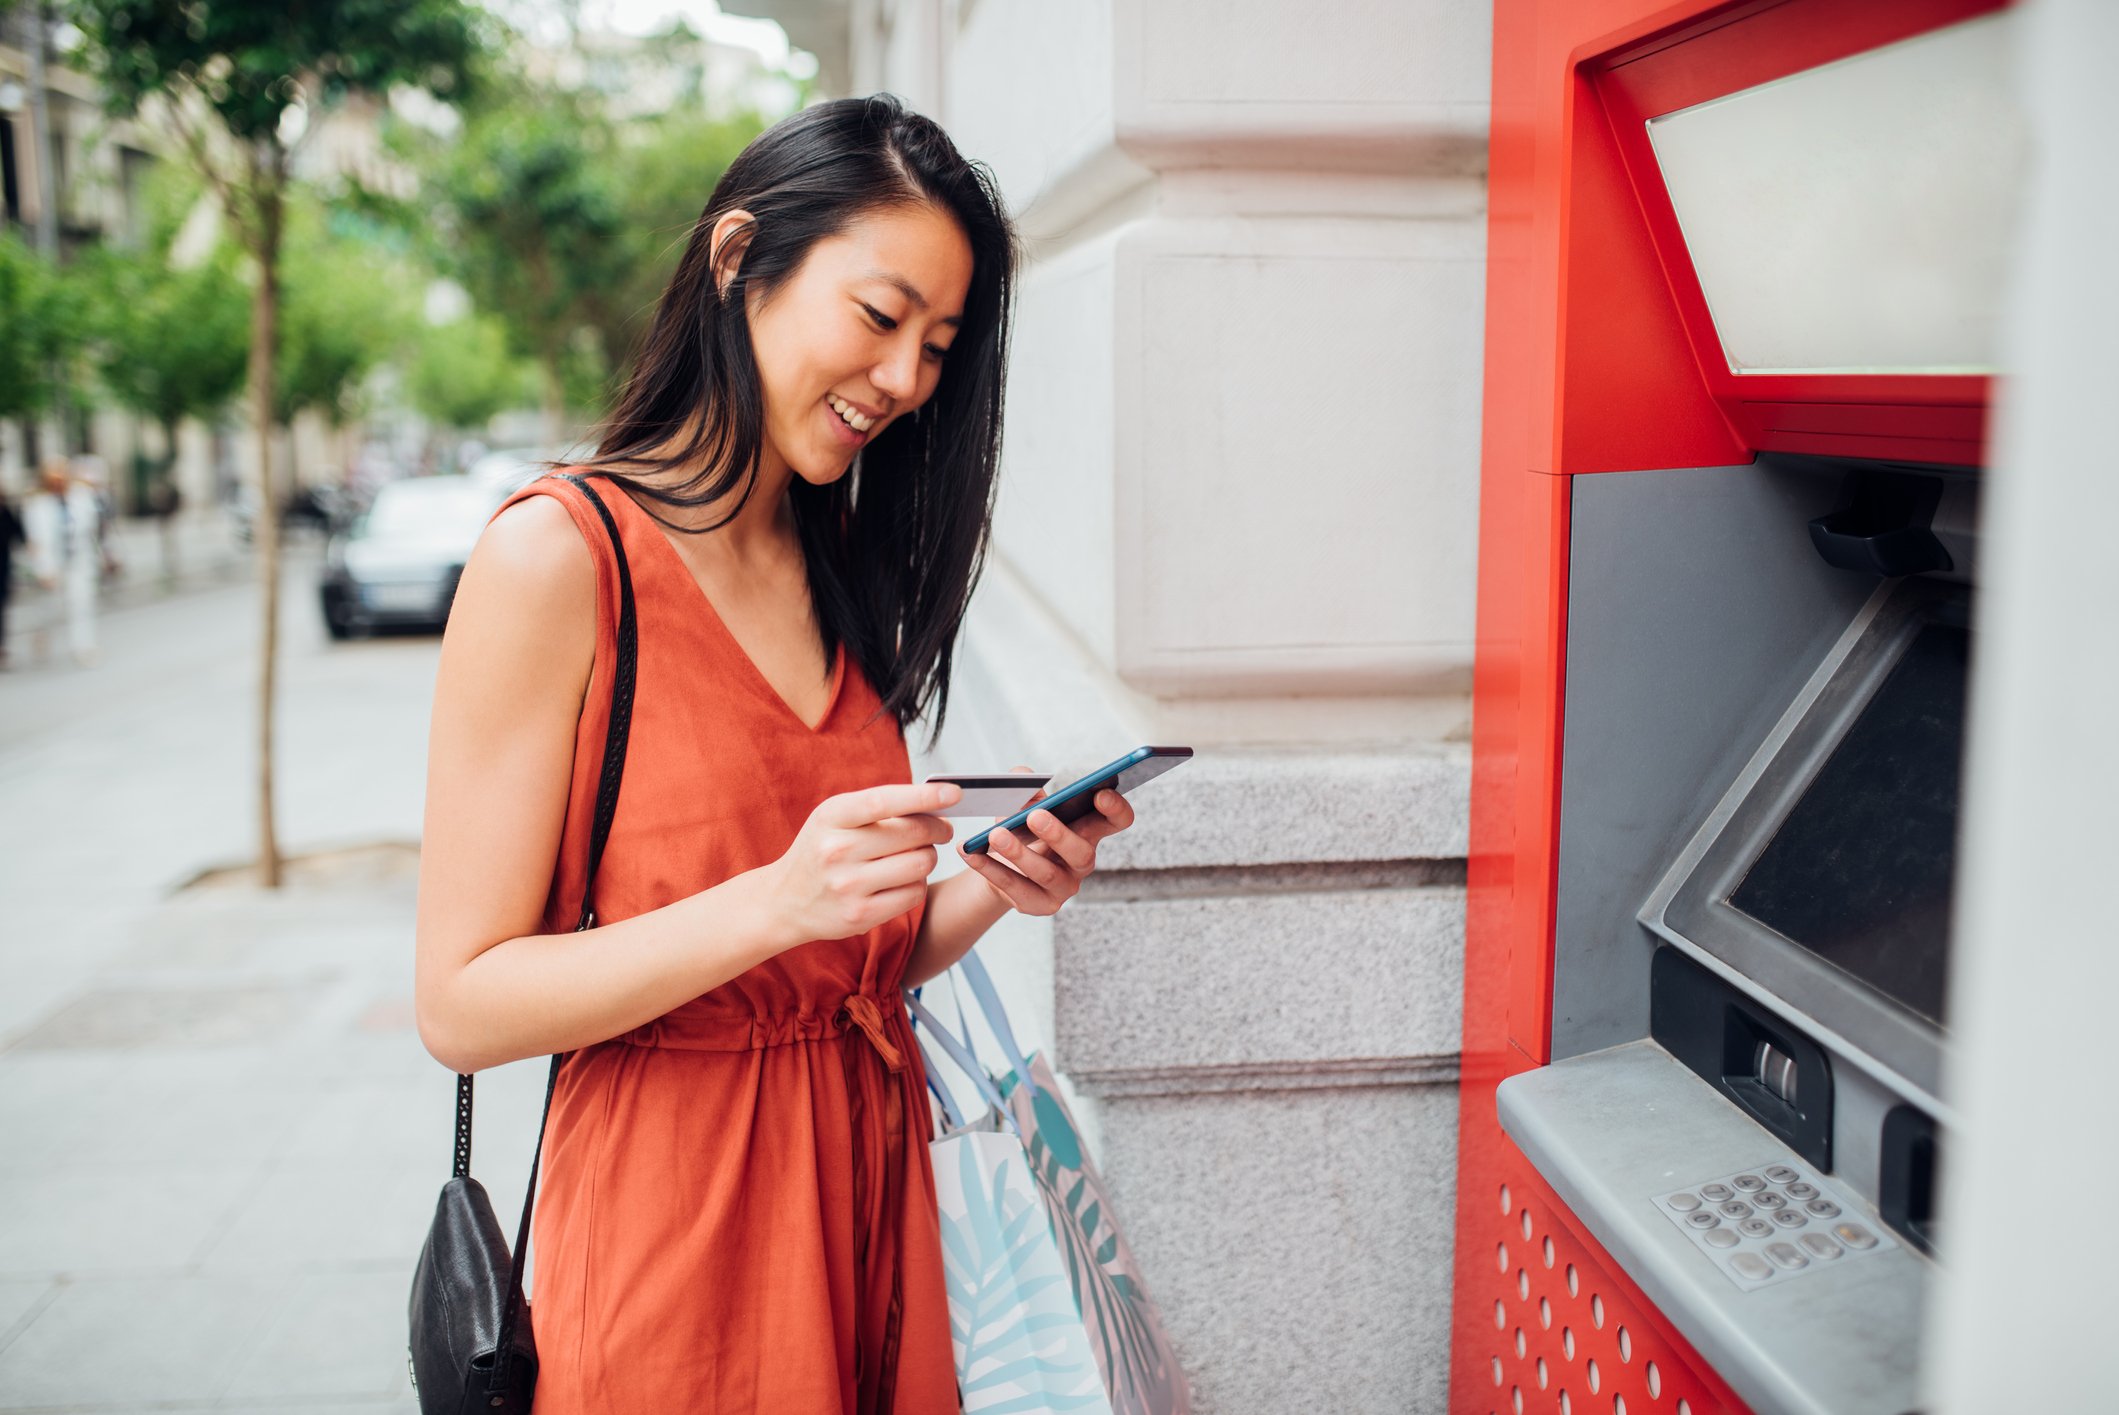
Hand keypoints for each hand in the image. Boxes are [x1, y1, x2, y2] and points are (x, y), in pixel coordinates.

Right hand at [768, 780, 958, 945]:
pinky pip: (914, 894)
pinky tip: (904, 879)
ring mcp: (848, 886)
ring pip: (921, 864)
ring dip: (928, 857)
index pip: (884, 801)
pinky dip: (918, 884)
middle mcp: (837, 850)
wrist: (784, 900)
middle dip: (938, 829)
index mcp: (832, 817)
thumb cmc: (821, 849)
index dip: (923, 796)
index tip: (954, 793)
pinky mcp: (860, 915)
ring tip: (917, 854)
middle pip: (914, 834)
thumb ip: (878, 807)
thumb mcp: (835, 818)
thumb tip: (935, 802)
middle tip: (943, 829)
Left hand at [959, 770, 1136, 917]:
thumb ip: (1026, 788)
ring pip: (1046, 873)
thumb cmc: (1021, 830)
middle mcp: (1082, 860)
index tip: (1100, 793)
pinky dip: (991, 869)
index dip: (1115, 809)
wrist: (1000, 867)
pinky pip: (1016, 888)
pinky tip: (971, 853)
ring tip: (995, 835)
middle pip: (1081, 852)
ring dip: (1019, 853)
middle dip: (1058, 834)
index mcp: (1088, 830)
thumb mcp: (1024, 804)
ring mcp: (1064, 886)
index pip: (1116, 821)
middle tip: (1035, 816)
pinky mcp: (1040, 904)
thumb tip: (1019, 777)